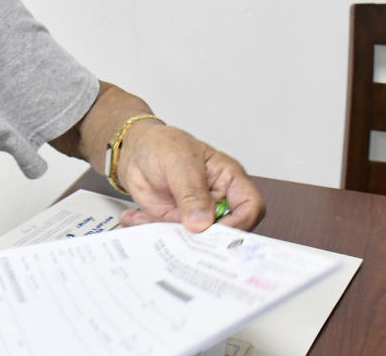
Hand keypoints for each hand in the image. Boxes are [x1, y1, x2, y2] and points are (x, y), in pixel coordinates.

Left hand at [114, 122, 263, 231]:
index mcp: (228, 178)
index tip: (216, 231)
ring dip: (176, 238)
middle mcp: (216, 199)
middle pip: (227, 231)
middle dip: (207, 240)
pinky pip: (171, 236)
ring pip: (197, 240)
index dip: (240, 223)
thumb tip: (202, 221)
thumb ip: (191, 191)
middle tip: (186, 240)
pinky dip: (153, 231)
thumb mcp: (179, 162)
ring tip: (153, 222)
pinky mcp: (176, 221)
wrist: (135, 149)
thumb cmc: (163, 145)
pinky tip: (135, 217)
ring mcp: (196, 213)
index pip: (250, 206)